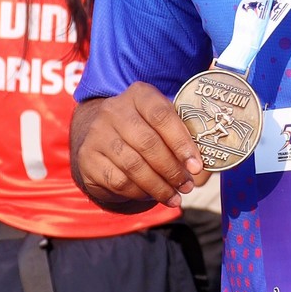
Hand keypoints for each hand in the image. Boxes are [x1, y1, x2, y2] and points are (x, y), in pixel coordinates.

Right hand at [70, 81, 209, 208]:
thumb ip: (183, 138)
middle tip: (187, 186)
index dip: (181, 143)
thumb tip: (202, 170)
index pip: (162, 115)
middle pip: (148, 144)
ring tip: (175, 196)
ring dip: (159, 186)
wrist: (101, 135)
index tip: (196, 166)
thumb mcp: (162, 123)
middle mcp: (113, 110)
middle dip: (172, 170)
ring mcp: (97, 134)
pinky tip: (151, 195)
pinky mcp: (87, 159)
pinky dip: (139, 192)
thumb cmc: (144, 129)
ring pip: (133, 166)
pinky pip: (118, 181)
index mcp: (139, 95)